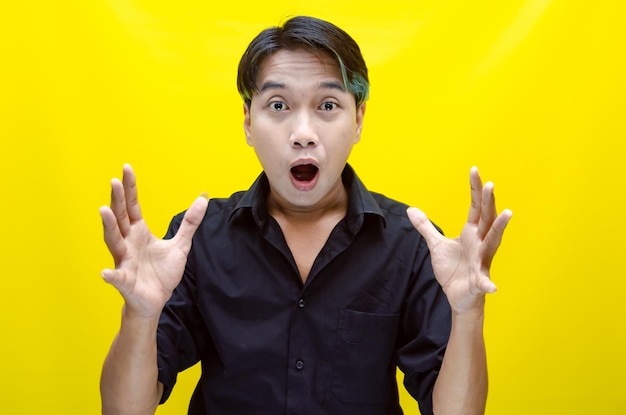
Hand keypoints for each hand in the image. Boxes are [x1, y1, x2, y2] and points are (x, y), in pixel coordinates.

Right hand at [99, 164, 208, 317]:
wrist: (156, 301)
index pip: (132, 206)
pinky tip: (106, 272)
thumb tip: (203, 199)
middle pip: (120, 218)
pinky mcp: (126, 281)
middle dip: (117, 200)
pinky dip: (111, 275)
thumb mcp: (180, 245)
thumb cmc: (162, 273)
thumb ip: (189, 222)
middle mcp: (128, 243)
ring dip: (109, 227)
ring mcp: (125, 261)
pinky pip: (117, 277)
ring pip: (114, 241)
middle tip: (114, 181)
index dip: (130, 188)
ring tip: (103, 211)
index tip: (126, 169)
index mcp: (138, 232)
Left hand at [407, 167, 511, 313]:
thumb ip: (426, 227)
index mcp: (472, 234)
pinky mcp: (478, 282)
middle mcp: (480, 244)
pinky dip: (487, 283)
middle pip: (487, 219)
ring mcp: (481, 262)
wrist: (458, 297)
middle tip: (490, 184)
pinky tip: (492, 286)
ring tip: (507, 213)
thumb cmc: (453, 270)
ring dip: (500, 228)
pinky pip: (483, 282)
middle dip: (489, 202)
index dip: (475, 189)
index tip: (475, 170)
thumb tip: (411, 210)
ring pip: (493, 242)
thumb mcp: (436, 245)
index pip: (476, 207)